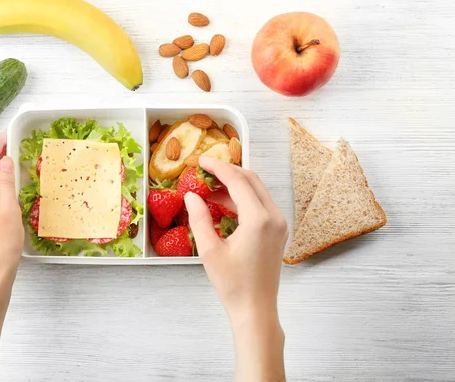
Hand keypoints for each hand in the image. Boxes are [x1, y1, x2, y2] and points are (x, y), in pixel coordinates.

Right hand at [185, 156, 287, 322]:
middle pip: (251, 180)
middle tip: (204, 169)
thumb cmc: (233, 284)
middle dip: (227, 171)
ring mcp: (279, 224)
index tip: (200, 160)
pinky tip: (223, 203)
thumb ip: (199, 218)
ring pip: (257, 191)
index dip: (218, 167)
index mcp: (259, 219)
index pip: (238, 181)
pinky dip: (242, 199)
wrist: (255, 309)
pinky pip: (260, 205)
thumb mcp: (209, 250)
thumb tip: (191, 195)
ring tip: (209, 187)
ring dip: (234, 185)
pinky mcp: (278, 232)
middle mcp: (274, 217)